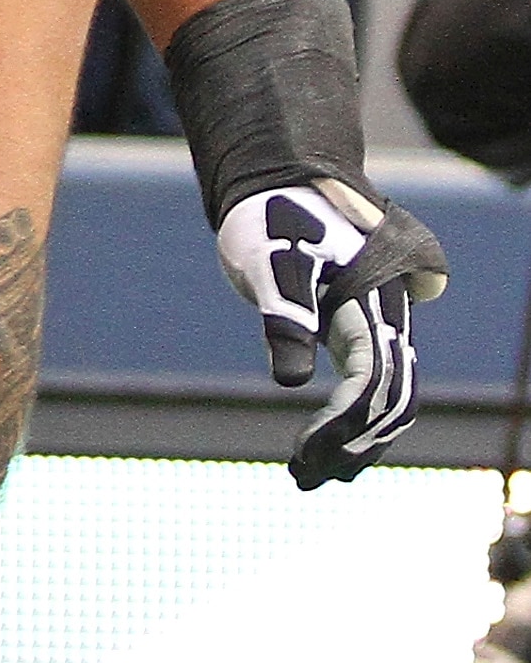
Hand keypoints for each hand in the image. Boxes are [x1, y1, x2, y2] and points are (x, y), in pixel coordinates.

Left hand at [215, 177, 444, 486]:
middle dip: (352, 446)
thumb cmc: (272, 218)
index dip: (342, 423)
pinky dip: (355, 422)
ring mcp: (379, 324)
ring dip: (357, 443)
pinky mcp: (360, 329)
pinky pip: (375, 386)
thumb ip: (284, 316)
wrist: (279, 183)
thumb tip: (290, 381)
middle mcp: (388, 318)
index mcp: (373, 303)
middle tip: (301, 478)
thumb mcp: (271, 262)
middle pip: (390, 400)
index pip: (373, 380)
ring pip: (389, 399)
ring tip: (309, 476)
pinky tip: (324, 448)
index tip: (302, 454)